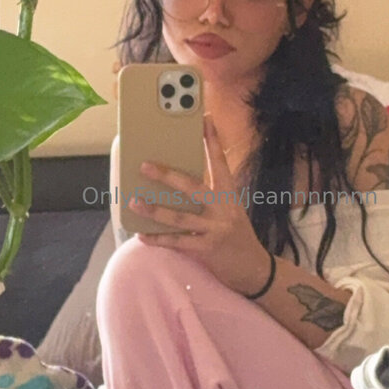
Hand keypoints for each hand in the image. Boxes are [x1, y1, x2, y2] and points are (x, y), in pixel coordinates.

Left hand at [129, 115, 271, 295]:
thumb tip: (177, 185)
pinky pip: (178, 242)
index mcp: (229, 195)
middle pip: (192, 187)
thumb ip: (210, 197)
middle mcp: (223, 209)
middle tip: (145, 166)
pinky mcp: (207, 249)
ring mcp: (215, 229)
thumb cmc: (237, 236)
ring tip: (135, 201)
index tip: (204, 120)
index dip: (212, 141)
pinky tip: (142, 235)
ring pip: (179, 217)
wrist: (254, 268)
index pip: (220, 163)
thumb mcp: (229, 211)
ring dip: (154, 210)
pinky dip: (158, 239)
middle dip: (167, 175)